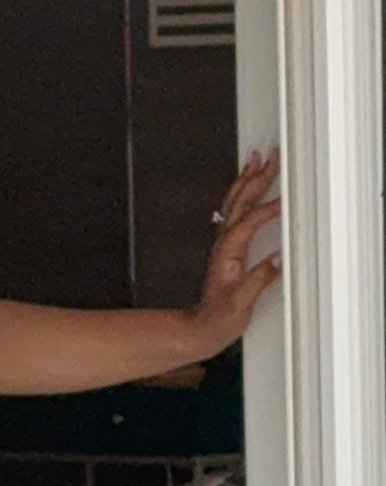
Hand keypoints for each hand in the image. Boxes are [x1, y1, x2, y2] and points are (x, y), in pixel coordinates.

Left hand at [189, 150, 281, 355]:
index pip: (249, 223)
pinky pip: (235, 213)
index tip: (285, 199)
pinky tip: (248, 187)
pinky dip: (243, 195)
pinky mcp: (229, 249)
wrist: (200, 329)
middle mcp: (225, 244)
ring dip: (247, 179)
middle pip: (242, 203)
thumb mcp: (241, 304)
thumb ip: (259, 280)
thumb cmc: (218, 319)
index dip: (267, 209)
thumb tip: (279, 259)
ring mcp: (225, 245)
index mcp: (228, 254)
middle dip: (257, 178)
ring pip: (236, 203)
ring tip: (257, 159)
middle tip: (272, 157)